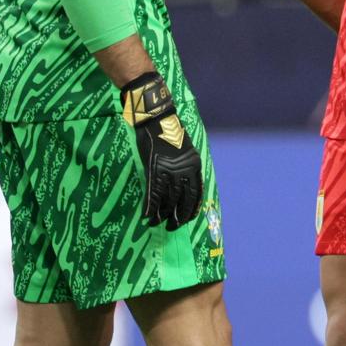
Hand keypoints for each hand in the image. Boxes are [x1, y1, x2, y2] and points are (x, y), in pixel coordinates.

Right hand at [122, 71, 203, 229]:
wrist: (155, 117)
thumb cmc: (168, 130)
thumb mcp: (184, 147)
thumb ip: (184, 165)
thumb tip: (181, 180)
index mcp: (194, 165)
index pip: (197, 193)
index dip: (192, 209)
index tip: (188, 219)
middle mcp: (184, 170)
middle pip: (183, 200)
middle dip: (179, 217)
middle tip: (173, 228)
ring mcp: (169, 170)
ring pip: (168, 200)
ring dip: (163, 215)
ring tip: (158, 224)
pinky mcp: (154, 169)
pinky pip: (153, 194)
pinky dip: (151, 207)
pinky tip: (148, 216)